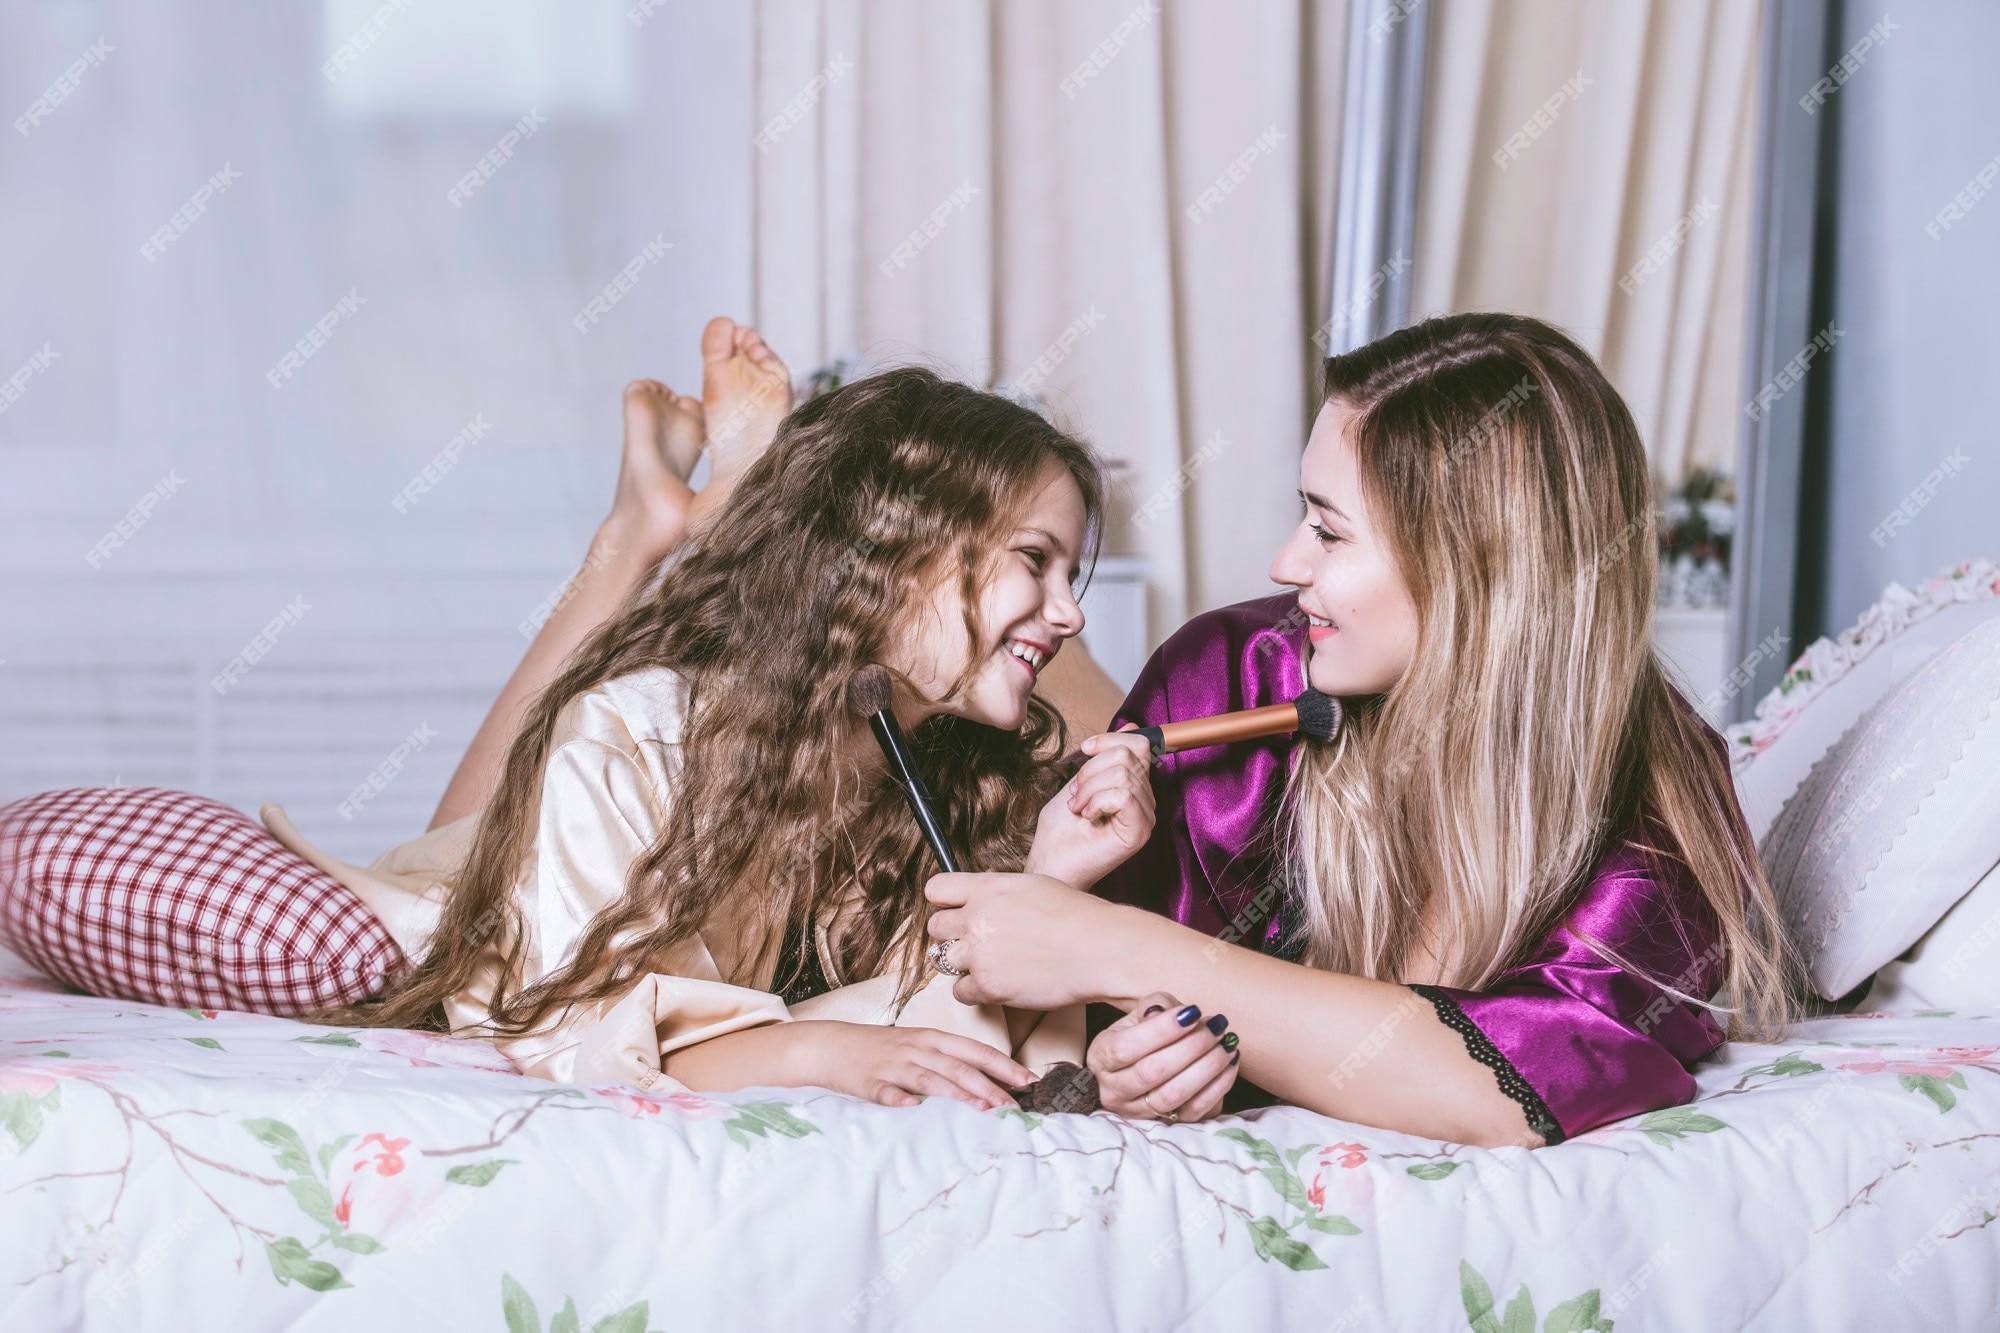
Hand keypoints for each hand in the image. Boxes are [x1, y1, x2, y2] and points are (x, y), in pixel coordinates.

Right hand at [792, 1020, 1034, 1110]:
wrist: (831, 1046)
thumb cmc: (881, 1049)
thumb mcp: (918, 1046)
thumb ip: (949, 1060)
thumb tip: (989, 1082)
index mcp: (932, 1038)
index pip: (976, 1050)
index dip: (1005, 1066)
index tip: (1030, 1081)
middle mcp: (918, 1048)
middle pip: (960, 1067)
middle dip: (990, 1087)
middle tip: (1014, 1108)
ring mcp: (894, 1065)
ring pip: (931, 1079)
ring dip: (957, 1094)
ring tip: (981, 1109)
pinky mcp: (870, 1082)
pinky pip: (888, 1092)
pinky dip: (901, 1100)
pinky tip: (914, 1109)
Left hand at [925, 872, 1119, 1009]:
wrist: (1102, 950)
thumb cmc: (1078, 917)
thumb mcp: (1033, 887)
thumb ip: (998, 893)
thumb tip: (982, 900)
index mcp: (988, 888)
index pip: (936, 890)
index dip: (944, 902)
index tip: (952, 910)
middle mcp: (977, 918)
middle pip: (935, 927)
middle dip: (952, 935)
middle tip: (974, 942)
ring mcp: (979, 954)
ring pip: (944, 960)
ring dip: (963, 964)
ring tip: (991, 964)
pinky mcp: (988, 987)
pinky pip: (960, 992)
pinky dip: (975, 991)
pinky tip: (998, 984)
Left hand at [1024, 729, 1154, 888]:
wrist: (1050, 862)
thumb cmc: (1061, 830)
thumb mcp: (1080, 781)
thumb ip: (1104, 758)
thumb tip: (1133, 726)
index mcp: (1134, 787)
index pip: (1139, 745)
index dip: (1109, 740)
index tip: (1085, 750)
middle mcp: (1146, 801)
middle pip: (1128, 756)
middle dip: (1091, 770)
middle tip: (1076, 796)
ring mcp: (1146, 817)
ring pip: (1124, 774)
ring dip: (1089, 789)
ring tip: (1079, 808)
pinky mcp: (1139, 832)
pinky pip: (1123, 795)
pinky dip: (1097, 801)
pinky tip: (1088, 817)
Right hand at [1087, 992, 1237, 1122]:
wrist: (1146, 1064)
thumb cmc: (1144, 1035)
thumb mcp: (1141, 1014)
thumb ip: (1155, 1006)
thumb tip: (1168, 1015)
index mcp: (1101, 1058)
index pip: (1126, 1048)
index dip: (1161, 1031)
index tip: (1192, 1012)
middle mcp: (1113, 1091)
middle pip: (1151, 1073)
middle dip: (1190, 1047)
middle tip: (1216, 1026)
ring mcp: (1138, 1112)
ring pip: (1173, 1095)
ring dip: (1207, 1067)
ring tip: (1227, 1044)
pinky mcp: (1167, 1125)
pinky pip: (1195, 1110)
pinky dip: (1218, 1086)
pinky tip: (1230, 1063)